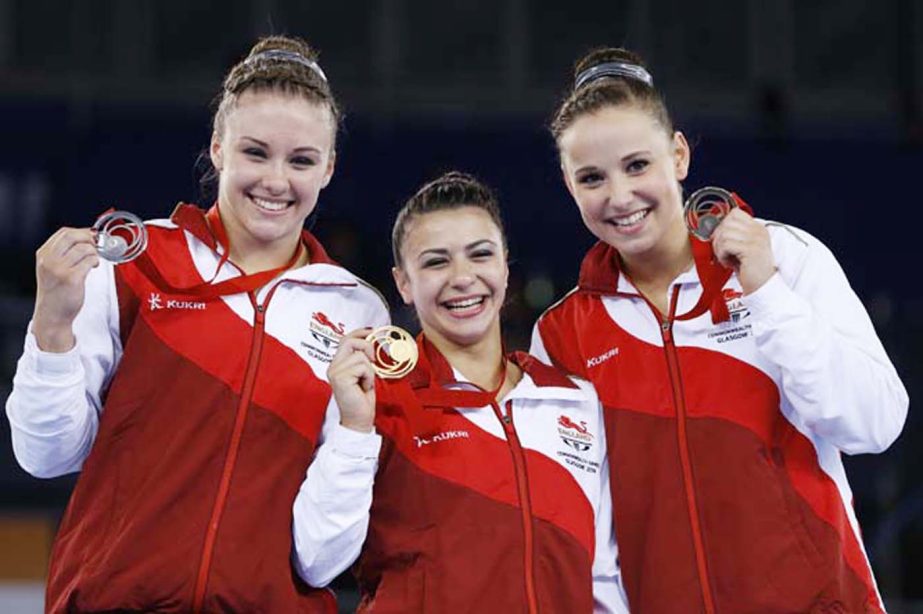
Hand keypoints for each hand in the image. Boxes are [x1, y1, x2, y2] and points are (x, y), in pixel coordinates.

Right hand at [32, 227, 99, 351]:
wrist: (52, 315)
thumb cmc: (55, 293)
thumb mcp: (50, 269)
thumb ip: (62, 254)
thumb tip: (85, 238)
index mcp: (43, 255)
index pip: (63, 232)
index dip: (81, 231)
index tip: (91, 236)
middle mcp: (49, 260)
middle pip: (73, 236)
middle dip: (89, 238)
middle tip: (96, 245)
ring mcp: (59, 269)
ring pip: (84, 248)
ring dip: (94, 252)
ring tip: (94, 260)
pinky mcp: (72, 279)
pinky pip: (89, 261)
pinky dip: (95, 261)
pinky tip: (93, 266)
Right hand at [328, 328, 377, 432]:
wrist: (359, 419)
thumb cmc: (362, 399)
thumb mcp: (363, 374)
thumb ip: (362, 359)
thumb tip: (370, 341)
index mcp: (337, 365)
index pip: (345, 340)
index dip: (359, 333)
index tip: (371, 330)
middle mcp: (333, 367)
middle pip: (350, 342)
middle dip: (366, 347)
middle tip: (373, 361)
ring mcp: (335, 372)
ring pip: (361, 357)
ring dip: (369, 371)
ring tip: (365, 384)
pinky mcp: (340, 378)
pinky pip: (363, 367)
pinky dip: (369, 377)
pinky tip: (364, 388)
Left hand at [711, 208, 775, 294]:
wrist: (762, 287)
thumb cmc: (750, 271)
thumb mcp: (743, 249)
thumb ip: (734, 236)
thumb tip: (714, 229)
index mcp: (757, 228)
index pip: (735, 213)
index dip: (723, 225)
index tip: (721, 240)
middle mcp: (758, 231)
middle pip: (727, 222)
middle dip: (719, 237)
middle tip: (722, 252)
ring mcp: (756, 239)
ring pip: (724, 233)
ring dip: (719, 248)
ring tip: (726, 259)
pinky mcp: (750, 249)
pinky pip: (725, 244)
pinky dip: (722, 255)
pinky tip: (729, 263)